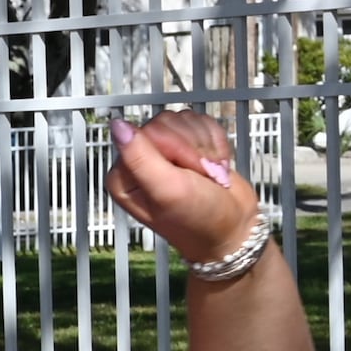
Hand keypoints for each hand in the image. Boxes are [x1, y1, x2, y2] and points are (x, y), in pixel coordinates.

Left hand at [105, 110, 256, 265]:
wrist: (233, 229)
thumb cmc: (199, 220)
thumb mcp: (167, 191)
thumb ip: (140, 158)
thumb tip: (117, 126)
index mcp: (125, 174)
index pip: (149, 132)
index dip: (177, 147)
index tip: (186, 172)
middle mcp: (140, 161)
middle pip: (167, 123)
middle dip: (193, 149)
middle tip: (198, 176)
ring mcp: (164, 152)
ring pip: (185, 121)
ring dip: (205, 147)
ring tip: (206, 175)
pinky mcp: (185, 147)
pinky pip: (200, 124)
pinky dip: (215, 144)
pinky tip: (214, 167)